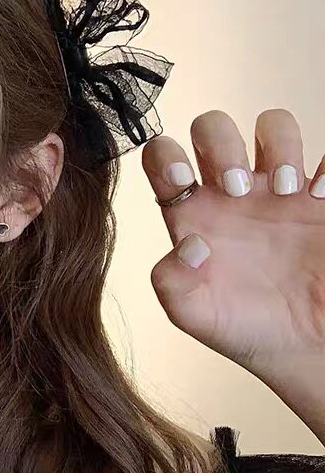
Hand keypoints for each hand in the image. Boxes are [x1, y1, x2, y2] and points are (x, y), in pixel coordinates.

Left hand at [140, 108, 324, 412]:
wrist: (300, 348)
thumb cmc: (241, 327)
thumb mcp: (192, 314)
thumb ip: (169, 281)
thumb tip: (186, 244)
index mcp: (192, 212)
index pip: (163, 159)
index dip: (164, 155)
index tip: (182, 180)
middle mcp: (231, 192)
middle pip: (213, 127)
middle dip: (221, 142)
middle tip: (235, 189)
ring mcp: (279, 190)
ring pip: (272, 125)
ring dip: (277, 143)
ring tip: (284, 192)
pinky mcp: (322, 199)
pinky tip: (320, 197)